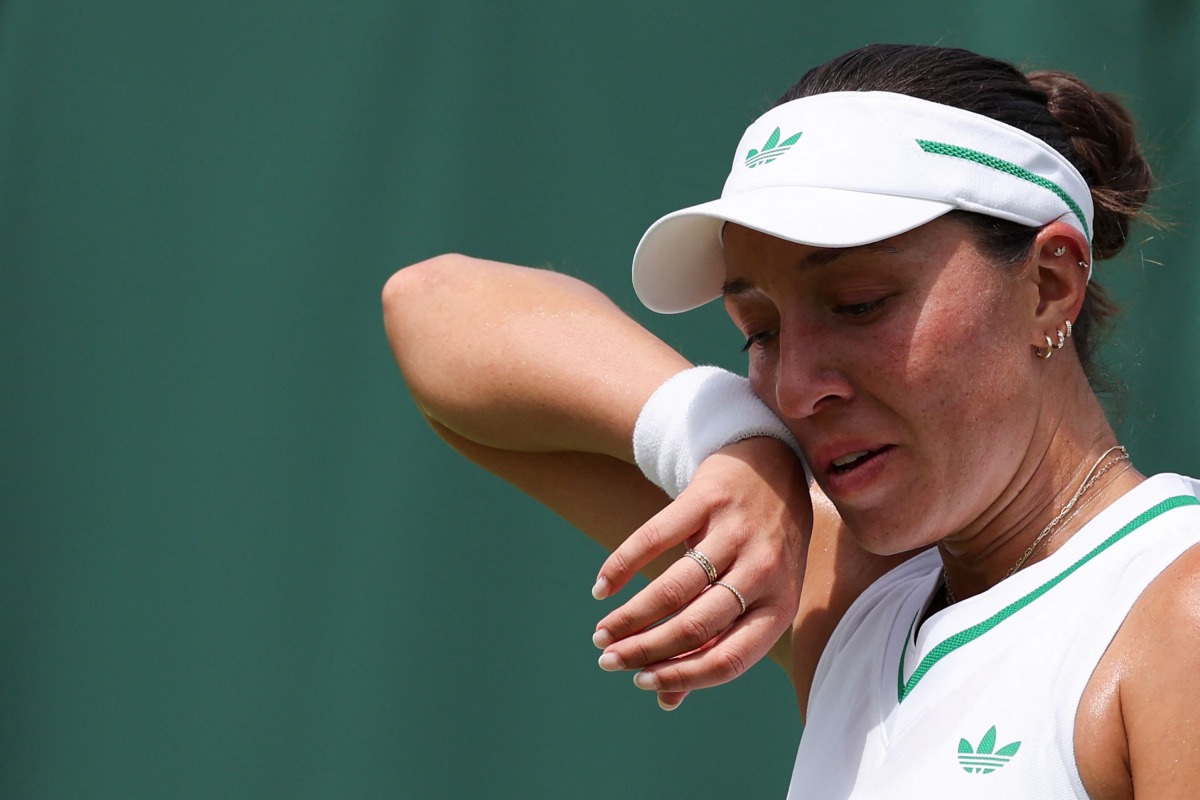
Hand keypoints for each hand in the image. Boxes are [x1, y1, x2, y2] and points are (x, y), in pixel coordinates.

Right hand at [590, 436, 811, 706]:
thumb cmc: (760, 548)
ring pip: (674, 587)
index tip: (641, 680)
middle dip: (645, 649)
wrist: (773, 466)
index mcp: (779, 606)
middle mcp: (764, 570)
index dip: (683, 675)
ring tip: (602, 633)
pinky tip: (602, 587)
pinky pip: (655, 538)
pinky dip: (623, 565)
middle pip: (696, 624)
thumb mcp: (754, 596)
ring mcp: (736, 532)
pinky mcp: (707, 498)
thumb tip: (666, 701)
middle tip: (609, 659)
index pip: (730, 659)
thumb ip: (714, 645)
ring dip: (630, 616)